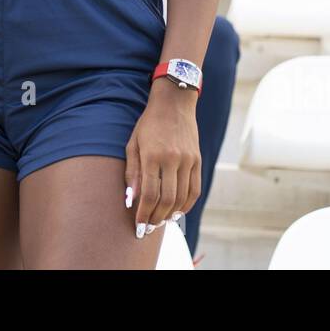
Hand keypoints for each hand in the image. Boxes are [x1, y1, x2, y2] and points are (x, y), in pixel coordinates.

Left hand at [125, 80, 199, 239]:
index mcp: (152, 155)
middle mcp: (172, 159)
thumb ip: (132, 172)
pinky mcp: (198, 160)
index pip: (148, 193)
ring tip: (161, 221)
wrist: (174, 103)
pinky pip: (195, 189)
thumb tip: (131, 200)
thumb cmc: (149, 124)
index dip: (143, 212)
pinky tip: (178, 211)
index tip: (138, 224)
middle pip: (167, 199)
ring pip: (182, 197)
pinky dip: (187, 204)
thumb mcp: (133, 143)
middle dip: (157, 217)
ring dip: (171, 214)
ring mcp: (188, 160)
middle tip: (149, 227)